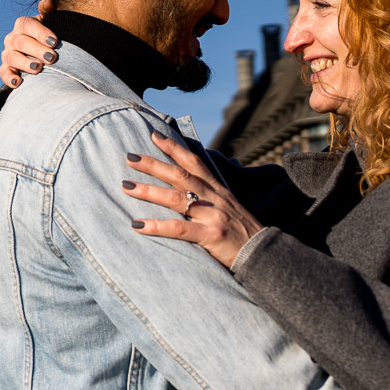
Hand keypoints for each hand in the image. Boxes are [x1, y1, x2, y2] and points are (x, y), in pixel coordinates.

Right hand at [0, 0, 58, 87]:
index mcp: (23, 25)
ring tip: (38, 68)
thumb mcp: (49, 21)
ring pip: (13, 57)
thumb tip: (46, 3)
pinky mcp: (6, 68)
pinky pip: (3, 73)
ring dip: (25, 63)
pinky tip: (18, 83)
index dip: (41, 33)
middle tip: (52, 57)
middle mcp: (12, 38)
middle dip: (37, 50)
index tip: (55, 41)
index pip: (28, 25)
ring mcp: (8, 54)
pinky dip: (9, 78)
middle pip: (21, 42)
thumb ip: (48, 12)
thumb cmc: (46, 35)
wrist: (38, 52)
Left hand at [121, 133, 263, 267]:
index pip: (194, 162)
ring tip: (125, 186)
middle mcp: (214, 198)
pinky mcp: (211, 235)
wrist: (264, 254)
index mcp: (217, 189)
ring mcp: (213, 215)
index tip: (154, 135)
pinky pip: (179, 228)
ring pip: (176, 198)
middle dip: (153, 164)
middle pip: (180, 175)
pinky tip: (137, 225)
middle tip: (129, 156)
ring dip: (148, 191)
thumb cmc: (242, 232)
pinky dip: (157, 226)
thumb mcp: (228, 206)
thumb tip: (185, 187)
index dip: (174, 147)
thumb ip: (209, 195)